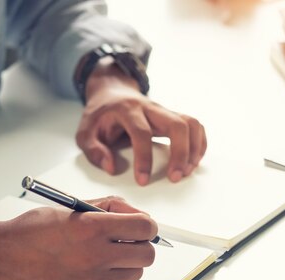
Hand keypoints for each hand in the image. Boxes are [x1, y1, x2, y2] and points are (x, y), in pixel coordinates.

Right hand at [0, 197, 157, 279]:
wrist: (2, 258)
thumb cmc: (29, 231)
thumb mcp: (69, 208)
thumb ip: (104, 207)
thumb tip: (129, 211)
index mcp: (92, 228)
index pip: (144, 227)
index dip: (146, 224)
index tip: (140, 224)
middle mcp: (96, 256)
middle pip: (147, 254)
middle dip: (141, 244)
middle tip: (128, 239)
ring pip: (135, 273)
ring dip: (129, 262)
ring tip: (110, 253)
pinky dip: (115, 278)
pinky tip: (99, 268)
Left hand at [75, 59, 206, 185]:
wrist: (112, 93)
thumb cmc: (100, 116)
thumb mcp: (85, 132)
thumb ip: (94, 151)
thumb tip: (111, 168)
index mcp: (127, 110)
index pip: (141, 133)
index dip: (144, 158)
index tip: (143, 180)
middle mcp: (150, 108)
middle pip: (176, 124)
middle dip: (180, 153)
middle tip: (176, 177)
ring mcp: (165, 111)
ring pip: (190, 123)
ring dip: (194, 148)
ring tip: (187, 171)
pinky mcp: (173, 116)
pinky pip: (195, 125)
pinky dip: (199, 143)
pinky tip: (193, 160)